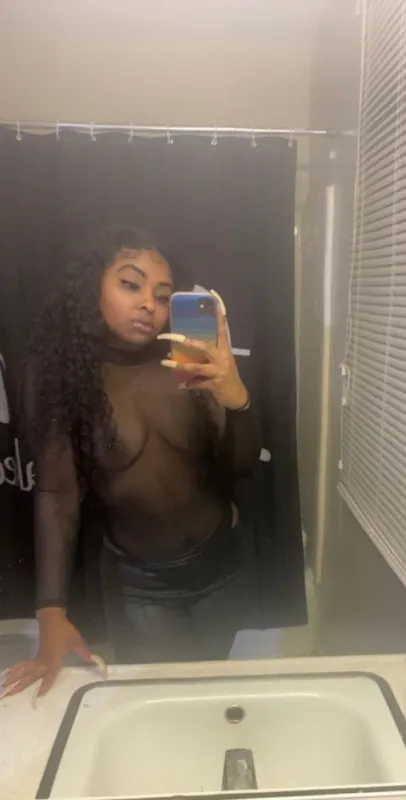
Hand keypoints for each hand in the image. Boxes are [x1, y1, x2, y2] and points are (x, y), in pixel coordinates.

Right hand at [1, 608, 92, 699]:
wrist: (52, 619)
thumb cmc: (64, 631)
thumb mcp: (76, 641)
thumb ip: (83, 652)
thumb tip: (93, 661)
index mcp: (52, 659)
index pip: (49, 675)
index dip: (45, 684)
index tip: (39, 695)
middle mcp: (43, 661)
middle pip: (30, 675)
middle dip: (19, 685)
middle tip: (6, 694)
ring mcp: (38, 658)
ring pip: (25, 670)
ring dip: (14, 678)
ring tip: (4, 686)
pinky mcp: (36, 655)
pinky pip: (25, 665)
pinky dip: (17, 669)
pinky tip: (10, 673)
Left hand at [158, 290, 248, 409]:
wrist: (237, 395)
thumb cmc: (225, 375)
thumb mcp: (219, 360)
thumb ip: (204, 352)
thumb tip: (180, 347)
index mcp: (224, 347)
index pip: (221, 325)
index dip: (218, 311)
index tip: (212, 294)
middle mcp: (222, 356)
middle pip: (202, 346)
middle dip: (185, 341)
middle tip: (169, 337)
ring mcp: (219, 370)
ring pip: (196, 366)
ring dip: (179, 366)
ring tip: (164, 363)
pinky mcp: (215, 384)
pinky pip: (197, 383)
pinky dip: (188, 384)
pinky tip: (181, 384)